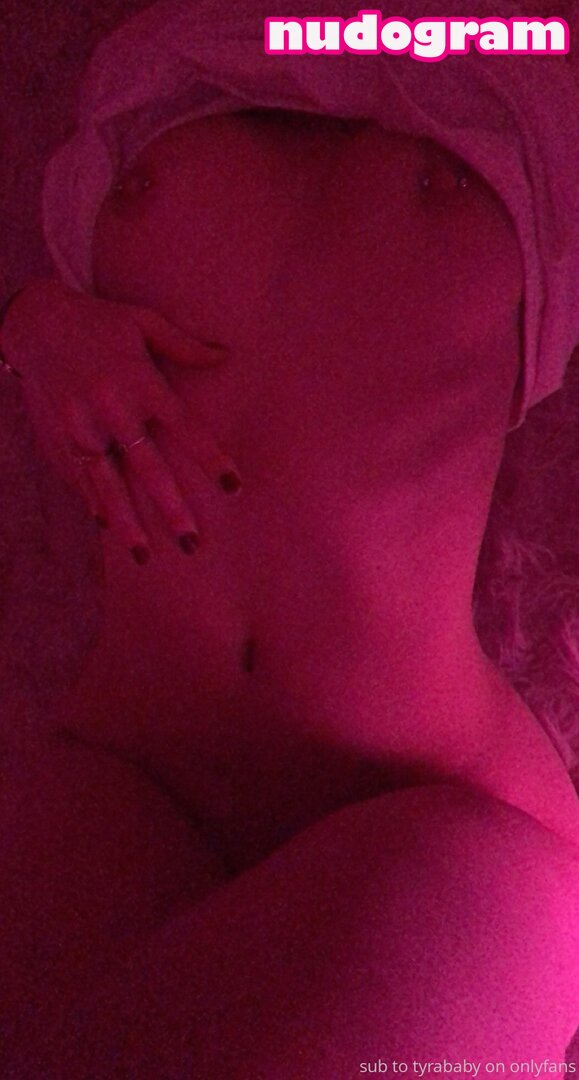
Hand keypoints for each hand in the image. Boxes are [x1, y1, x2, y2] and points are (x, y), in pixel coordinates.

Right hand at [0, 280, 241, 561]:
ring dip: (127, 522)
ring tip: (144, 556)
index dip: (211, 460)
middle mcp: (114, 408)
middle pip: (148, 468)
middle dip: (171, 509)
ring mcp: (83, 424)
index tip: (234, 487)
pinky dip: (94, 501)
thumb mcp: (144, 322)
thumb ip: (185, 345)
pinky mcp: (61, 432)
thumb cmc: (100, 320)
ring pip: (108, 482)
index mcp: (142, 382)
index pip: (186, 430)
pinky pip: (81, 474)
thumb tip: (226, 355)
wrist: (37, 318)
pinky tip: (107, 528)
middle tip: (192, 544)